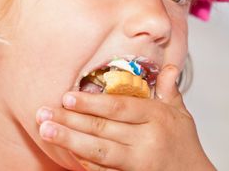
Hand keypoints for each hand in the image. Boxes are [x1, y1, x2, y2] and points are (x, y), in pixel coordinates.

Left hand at [36, 65, 216, 170]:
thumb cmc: (185, 145)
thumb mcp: (181, 114)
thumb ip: (169, 91)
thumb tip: (168, 67)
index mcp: (157, 118)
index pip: (120, 108)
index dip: (92, 103)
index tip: (67, 96)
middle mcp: (147, 140)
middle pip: (103, 129)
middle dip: (71, 120)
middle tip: (43, 112)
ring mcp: (138, 163)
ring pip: (98, 152)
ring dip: (69, 140)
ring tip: (46, 130)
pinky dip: (83, 163)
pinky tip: (65, 151)